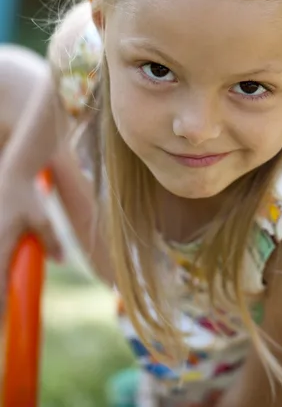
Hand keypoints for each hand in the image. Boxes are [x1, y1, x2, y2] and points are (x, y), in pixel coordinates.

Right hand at [0, 173, 62, 314]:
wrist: (13, 172)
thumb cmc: (27, 196)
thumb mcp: (43, 219)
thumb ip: (50, 240)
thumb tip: (60, 261)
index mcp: (1, 245)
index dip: (1, 306)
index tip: (3, 323)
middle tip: (3, 320)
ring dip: (0, 282)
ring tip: (3, 306)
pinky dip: (0, 267)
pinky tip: (4, 273)